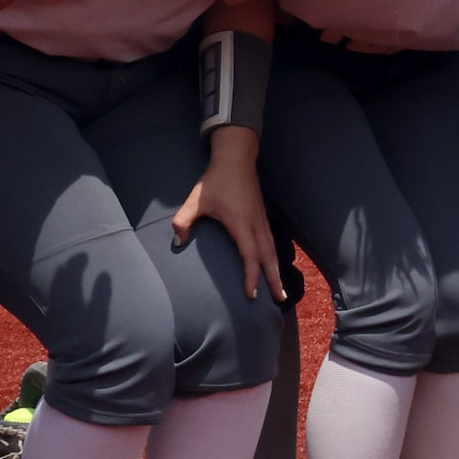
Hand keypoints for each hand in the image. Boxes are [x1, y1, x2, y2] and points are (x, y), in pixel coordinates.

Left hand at [170, 130, 276, 300]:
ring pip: (273, 250)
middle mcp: (255, 224)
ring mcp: (261, 220)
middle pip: (268, 257)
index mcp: (240, 223)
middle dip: (274, 279)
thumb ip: (183, 221)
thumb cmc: (215, 181)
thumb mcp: (195, 200)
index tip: (251, 294)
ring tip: (280, 289)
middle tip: (280, 299)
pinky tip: (274, 266)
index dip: (251, 276)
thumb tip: (178, 242)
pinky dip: (274, 258)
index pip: (249, 255)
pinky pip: (272, 242)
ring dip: (277, 270)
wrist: (235, 159)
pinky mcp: (262, 217)